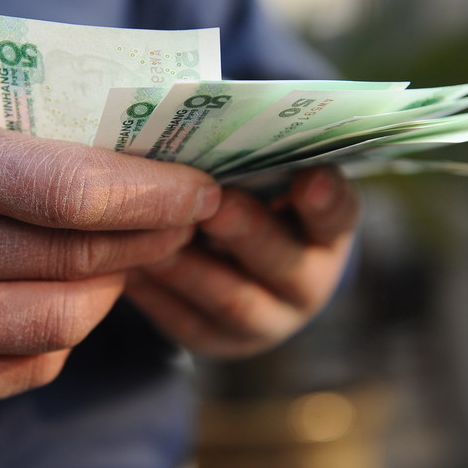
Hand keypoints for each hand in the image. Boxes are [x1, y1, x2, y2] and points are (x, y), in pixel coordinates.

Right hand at [0, 87, 219, 412]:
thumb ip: (39, 143)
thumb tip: (144, 166)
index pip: (71, 190)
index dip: (150, 192)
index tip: (198, 188)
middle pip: (77, 259)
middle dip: (150, 237)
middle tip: (181, 219)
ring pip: (65, 321)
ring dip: (112, 287)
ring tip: (121, 257)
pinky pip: (34, 364)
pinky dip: (64, 329)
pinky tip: (60, 296)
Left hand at [125, 167, 359, 356]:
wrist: (230, 267)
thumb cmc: (244, 200)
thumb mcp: (258, 182)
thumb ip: (248, 163)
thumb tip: (208, 127)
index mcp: (325, 232)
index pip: (338, 216)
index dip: (326, 199)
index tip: (310, 176)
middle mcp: (306, 281)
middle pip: (283, 261)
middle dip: (246, 232)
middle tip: (213, 206)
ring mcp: (265, 320)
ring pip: (232, 300)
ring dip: (190, 269)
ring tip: (153, 240)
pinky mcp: (216, 341)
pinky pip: (186, 322)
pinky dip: (157, 295)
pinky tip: (128, 268)